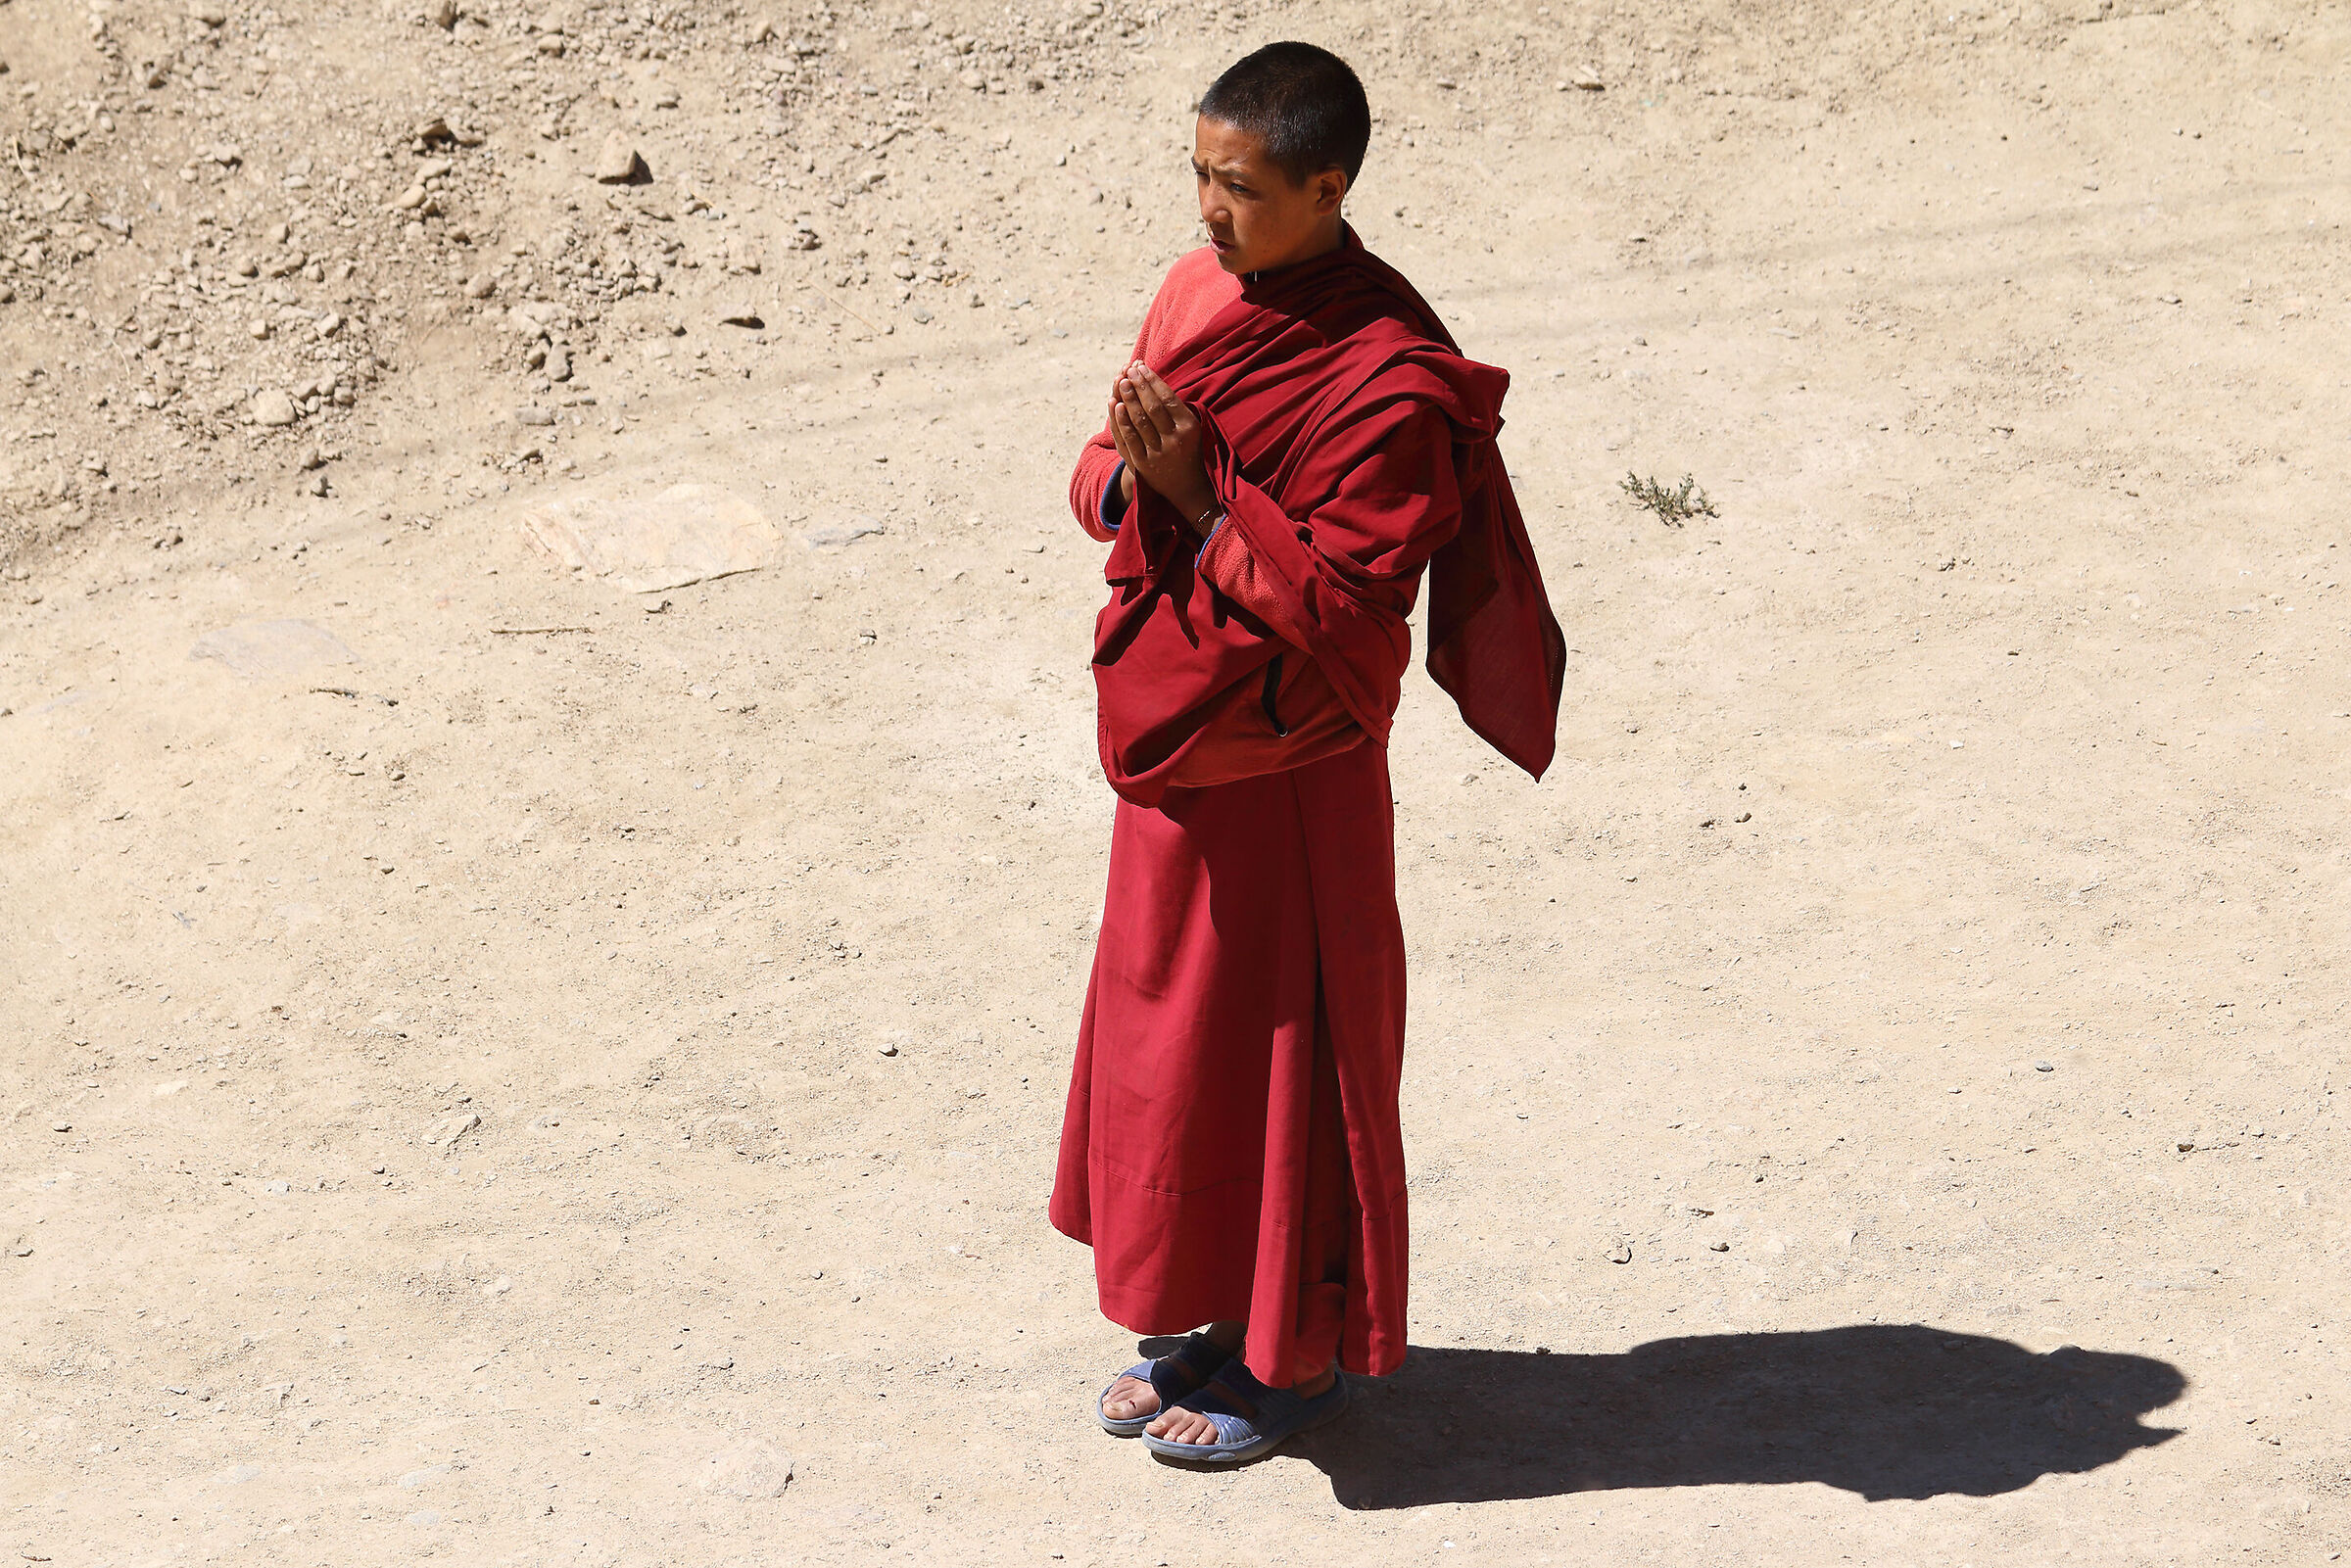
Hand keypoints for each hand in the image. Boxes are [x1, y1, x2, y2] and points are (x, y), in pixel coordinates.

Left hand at [1109, 362, 1216, 532]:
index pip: (1168, 398)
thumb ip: (1175, 407)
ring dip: (1128, 398)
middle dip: (1139, 386)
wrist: (1186, 487)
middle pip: (1153, 407)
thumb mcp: (1190, 428)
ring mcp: (1158, 453)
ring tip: (1121, 380)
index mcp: (1189, 427)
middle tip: (1128, 369)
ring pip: (1140, 422)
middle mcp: (1175, 440)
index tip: (1141, 366)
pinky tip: (1114, 404)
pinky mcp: (1144, 465)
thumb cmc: (1186, 449)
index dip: (1152, 381)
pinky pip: (1129, 439)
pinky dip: (1120, 421)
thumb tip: (1150, 378)